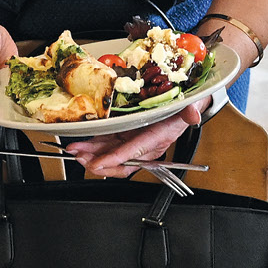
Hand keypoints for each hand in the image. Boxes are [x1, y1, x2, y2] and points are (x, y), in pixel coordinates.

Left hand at [69, 101, 205, 177]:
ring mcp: (136, 140)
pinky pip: (110, 143)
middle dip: (97, 161)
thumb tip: (192, 115)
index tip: (98, 163)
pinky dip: (95, 144)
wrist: (188, 104)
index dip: (115, 159)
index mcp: (159, 138)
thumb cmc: (188, 106)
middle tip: (79, 157)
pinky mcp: (129, 133)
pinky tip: (82, 142)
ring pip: (111, 153)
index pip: (135, 152)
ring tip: (74, 150)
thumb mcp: (192, 105)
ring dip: (92, 153)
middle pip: (119, 160)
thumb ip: (192, 110)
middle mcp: (146, 144)